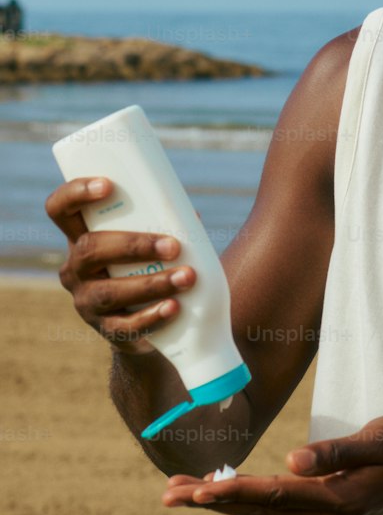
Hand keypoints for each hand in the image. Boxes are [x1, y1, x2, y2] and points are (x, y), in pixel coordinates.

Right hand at [45, 177, 195, 351]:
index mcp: (82, 235)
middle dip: (134, 245)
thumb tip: (190, 217)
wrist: (146, 319)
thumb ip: (164, 222)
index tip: (107, 185)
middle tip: (174, 246)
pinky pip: (124, 326)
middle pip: (89, 249)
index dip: (75, 193)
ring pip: (109, 291)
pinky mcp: (105, 329)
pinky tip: (174, 307)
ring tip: (187, 277)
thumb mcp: (147, 240)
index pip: (59, 209)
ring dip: (152, 283)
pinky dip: (152, 316)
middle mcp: (75, 267)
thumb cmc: (147, 264)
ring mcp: (86, 300)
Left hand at [161, 412, 382, 514]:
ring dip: (225, 504)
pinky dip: (250, 502)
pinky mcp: (331, 514)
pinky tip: (229, 494)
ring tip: (184, 492)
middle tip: (169, 492)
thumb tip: (291, 460)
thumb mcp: (382, 440)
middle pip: (261, 511)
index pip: (275, 497)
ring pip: (267, 514)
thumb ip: (337, 451)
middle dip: (214, 502)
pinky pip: (281, 510)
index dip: (234, 493)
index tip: (197, 490)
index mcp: (340, 500)